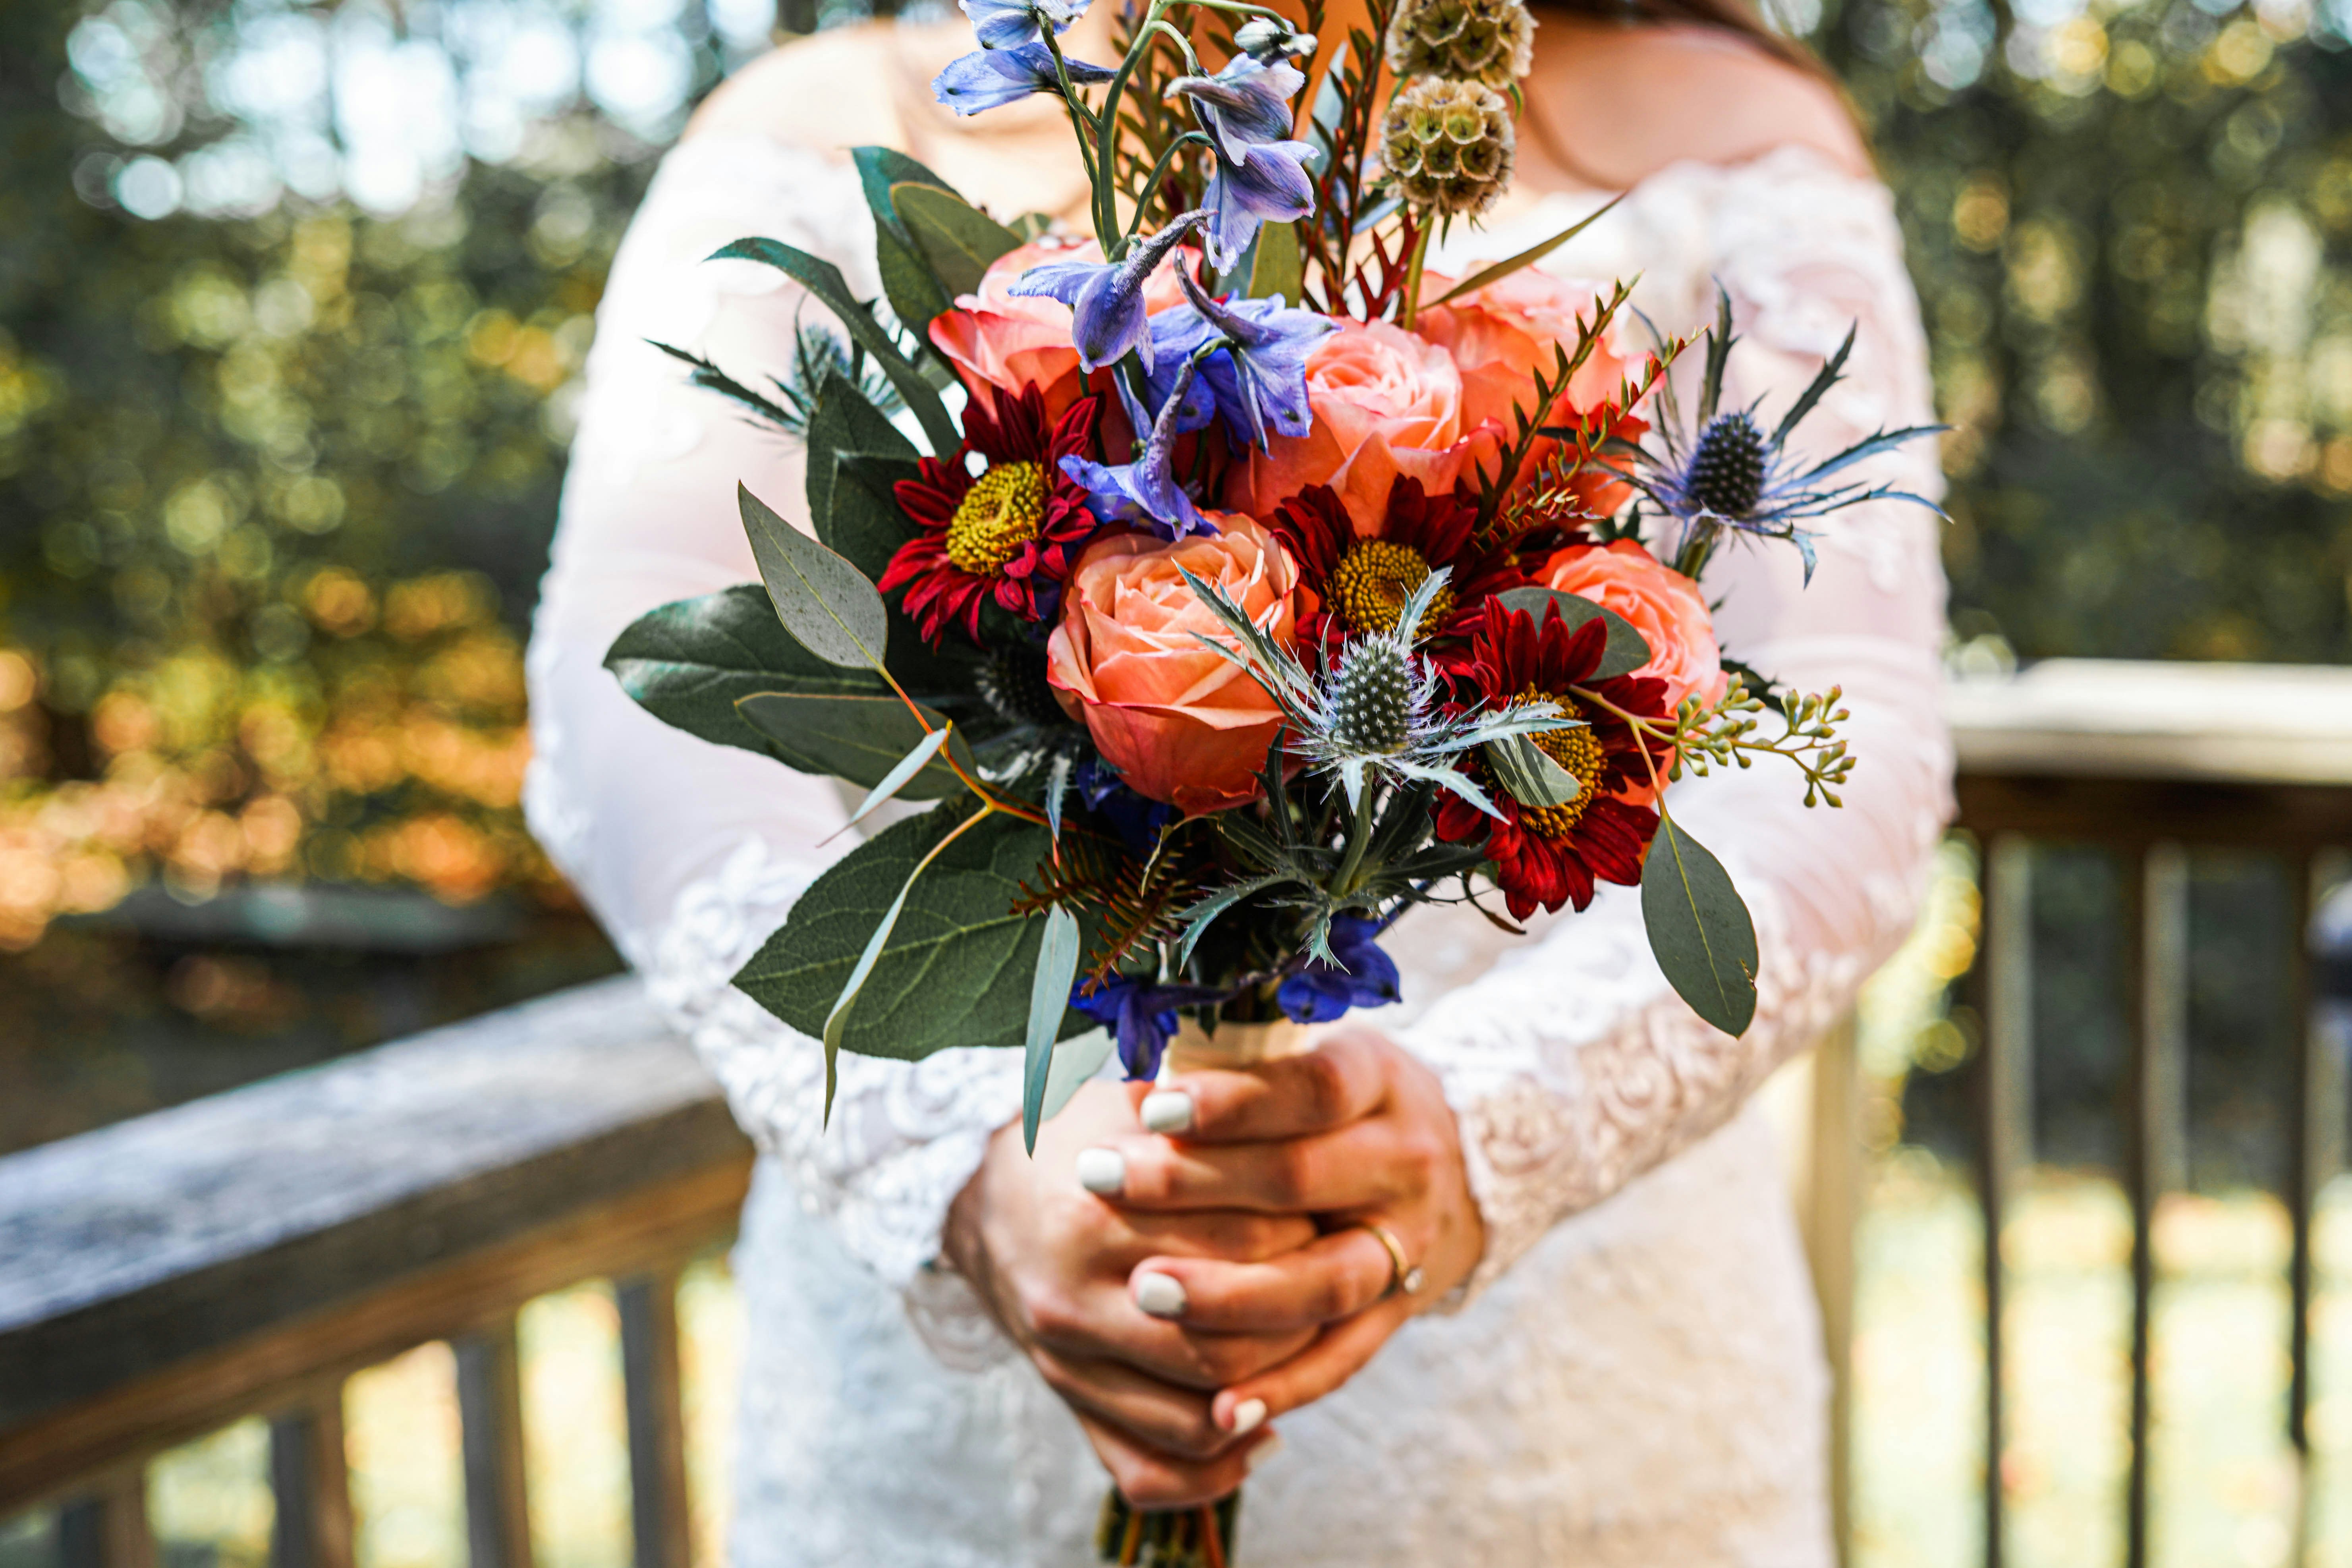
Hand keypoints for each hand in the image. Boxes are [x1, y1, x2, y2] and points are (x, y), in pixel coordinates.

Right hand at [943, 1079, 1314, 1507]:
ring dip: (1271, 1389)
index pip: (1239, 1242)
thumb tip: (1284, 1076)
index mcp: (1092, 1215)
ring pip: (1200, 1412)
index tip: (1326, 1206)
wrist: (982, 1197)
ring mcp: (1068, 1364)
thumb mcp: (1123, 1096)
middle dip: (1297, 1315)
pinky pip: (1150, 1470)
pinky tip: (1261, 1430)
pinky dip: (1216, 1466)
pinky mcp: (1071, 1406)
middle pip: (1225, 1339)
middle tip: (1333, 1279)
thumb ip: (1195, 1092)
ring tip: (1310, 1344)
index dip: (1302, 1227)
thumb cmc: (1075, 1137)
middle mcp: (1073, 1300)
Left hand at [1086, 1028, 1484, 1435]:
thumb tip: (1135, 1067)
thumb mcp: (1303, 1052)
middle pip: (1302, 1179)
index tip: (1150, 1107)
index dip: (1231, 1100)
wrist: (1443, 1161)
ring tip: (1143, 1290)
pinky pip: (1341, 1359)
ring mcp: (1406, 1244)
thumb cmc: (1334, 1099)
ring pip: (1324, 1281)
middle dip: (1196, 1184)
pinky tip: (1218, 1407)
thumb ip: (1232, 1058)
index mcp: (1379, 1081)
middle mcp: (1403, 1162)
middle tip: (1101, 1180)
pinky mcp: (1396, 1313)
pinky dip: (1282, 1385)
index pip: (1311, 1088)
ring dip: (1232, 1294)